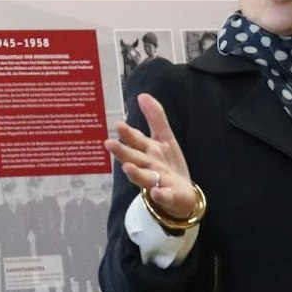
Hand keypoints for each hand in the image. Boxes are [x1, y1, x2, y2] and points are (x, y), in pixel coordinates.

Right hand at [104, 94, 198, 219]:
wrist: (182, 195)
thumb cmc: (167, 164)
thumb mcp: (165, 138)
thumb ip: (155, 117)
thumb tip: (142, 95)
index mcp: (148, 151)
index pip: (136, 140)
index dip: (128, 133)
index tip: (118, 124)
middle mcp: (149, 166)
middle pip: (134, 158)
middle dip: (122, 152)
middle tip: (109, 144)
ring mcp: (157, 182)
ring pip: (144, 177)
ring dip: (135, 173)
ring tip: (127, 168)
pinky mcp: (168, 196)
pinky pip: (163, 195)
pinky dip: (159, 195)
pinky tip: (156, 192)